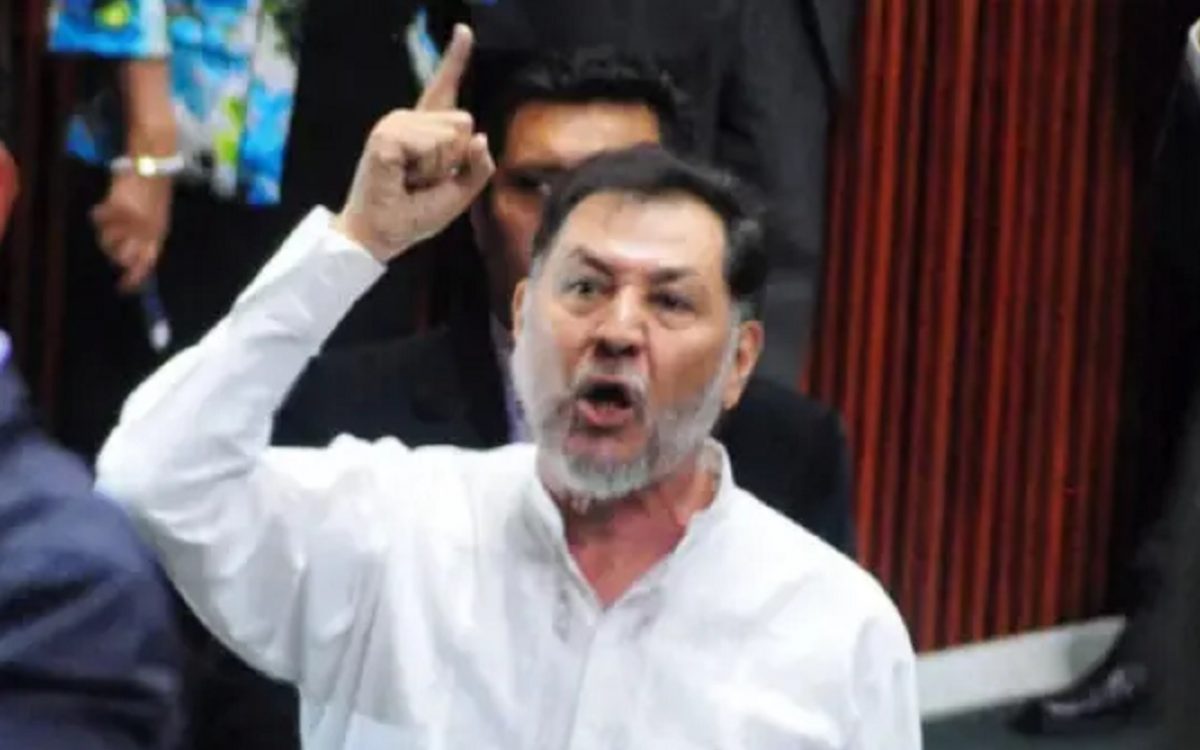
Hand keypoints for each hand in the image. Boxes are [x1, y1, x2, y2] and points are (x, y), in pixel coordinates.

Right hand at [91, 171, 172, 292]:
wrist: (153, 168)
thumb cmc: (156, 194)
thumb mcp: (159, 219)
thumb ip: (148, 239)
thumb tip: (132, 261)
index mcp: (158, 236)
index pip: (145, 265)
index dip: (133, 279)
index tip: (122, 288)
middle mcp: (144, 232)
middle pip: (121, 257)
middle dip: (114, 254)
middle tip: (114, 243)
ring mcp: (130, 221)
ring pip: (106, 240)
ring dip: (105, 233)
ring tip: (111, 220)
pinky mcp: (116, 207)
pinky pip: (97, 219)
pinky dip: (99, 213)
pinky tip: (105, 206)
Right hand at [335, 24, 494, 262]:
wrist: (380, 236)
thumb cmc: (414, 216)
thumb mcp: (459, 194)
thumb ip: (477, 167)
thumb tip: (481, 138)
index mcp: (426, 129)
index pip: (444, 89)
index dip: (455, 59)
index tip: (464, 31)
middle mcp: (409, 119)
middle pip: (465, 122)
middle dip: (456, 159)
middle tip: (425, 181)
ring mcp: (395, 124)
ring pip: (451, 134)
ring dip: (440, 168)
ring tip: (413, 181)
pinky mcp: (385, 135)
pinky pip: (432, 145)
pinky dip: (428, 169)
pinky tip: (404, 178)